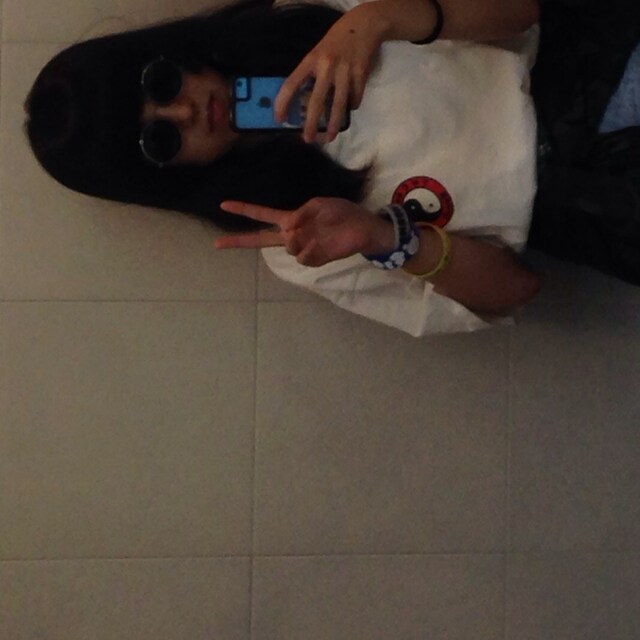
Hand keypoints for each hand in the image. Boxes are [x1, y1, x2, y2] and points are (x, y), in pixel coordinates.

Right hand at [214, 197, 394, 266]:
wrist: (362, 228)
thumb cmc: (341, 213)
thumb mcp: (318, 205)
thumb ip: (299, 215)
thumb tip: (287, 230)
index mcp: (291, 219)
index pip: (262, 215)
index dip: (244, 210)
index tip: (223, 205)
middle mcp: (292, 235)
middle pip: (259, 239)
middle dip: (239, 240)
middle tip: (217, 244)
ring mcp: (301, 248)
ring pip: (288, 247)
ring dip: (301, 238)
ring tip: (319, 232)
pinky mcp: (313, 259)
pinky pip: (303, 256)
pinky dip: (311, 249)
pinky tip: (322, 243)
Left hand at [274, 3, 386, 143]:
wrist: (363, 25)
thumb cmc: (335, 42)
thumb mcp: (318, 53)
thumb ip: (311, 75)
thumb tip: (303, 103)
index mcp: (311, 60)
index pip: (291, 83)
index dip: (282, 102)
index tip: (278, 119)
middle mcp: (326, 66)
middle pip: (316, 101)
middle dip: (311, 123)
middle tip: (307, 139)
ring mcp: (345, 71)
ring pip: (338, 105)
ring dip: (333, 124)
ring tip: (330, 138)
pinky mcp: (360, 74)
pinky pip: (355, 98)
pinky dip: (352, 105)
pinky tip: (350, 106)